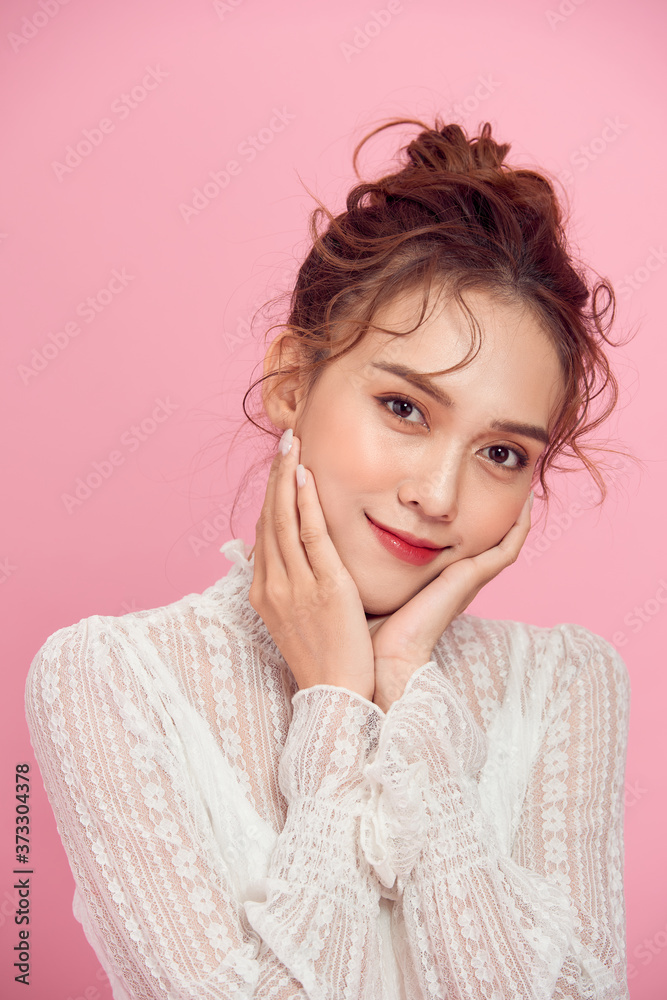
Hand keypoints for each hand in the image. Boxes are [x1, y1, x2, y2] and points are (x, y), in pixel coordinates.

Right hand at [248, 430, 375, 701]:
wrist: (337, 696)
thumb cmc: (324, 659)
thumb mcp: (296, 621)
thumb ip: (291, 588)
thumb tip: (285, 564)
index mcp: (264, 592)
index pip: (264, 532)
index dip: (270, 496)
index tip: (278, 467)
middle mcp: (273, 585)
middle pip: (269, 519)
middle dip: (275, 477)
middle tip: (284, 441)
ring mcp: (294, 586)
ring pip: (284, 520)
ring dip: (286, 478)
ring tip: (291, 445)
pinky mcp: (323, 587)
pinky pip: (310, 536)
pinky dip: (305, 503)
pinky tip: (305, 477)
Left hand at [368, 493, 533, 712]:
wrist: (385, 661)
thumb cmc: (371, 631)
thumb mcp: (370, 590)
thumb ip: (365, 570)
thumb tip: (340, 545)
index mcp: (437, 585)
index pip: (458, 550)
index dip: (468, 526)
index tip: (471, 499)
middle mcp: (457, 581)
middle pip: (486, 544)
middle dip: (500, 518)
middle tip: (510, 486)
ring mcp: (467, 580)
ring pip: (503, 544)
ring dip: (516, 518)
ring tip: (526, 488)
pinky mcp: (470, 578)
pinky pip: (505, 551)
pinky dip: (518, 529)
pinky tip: (525, 505)